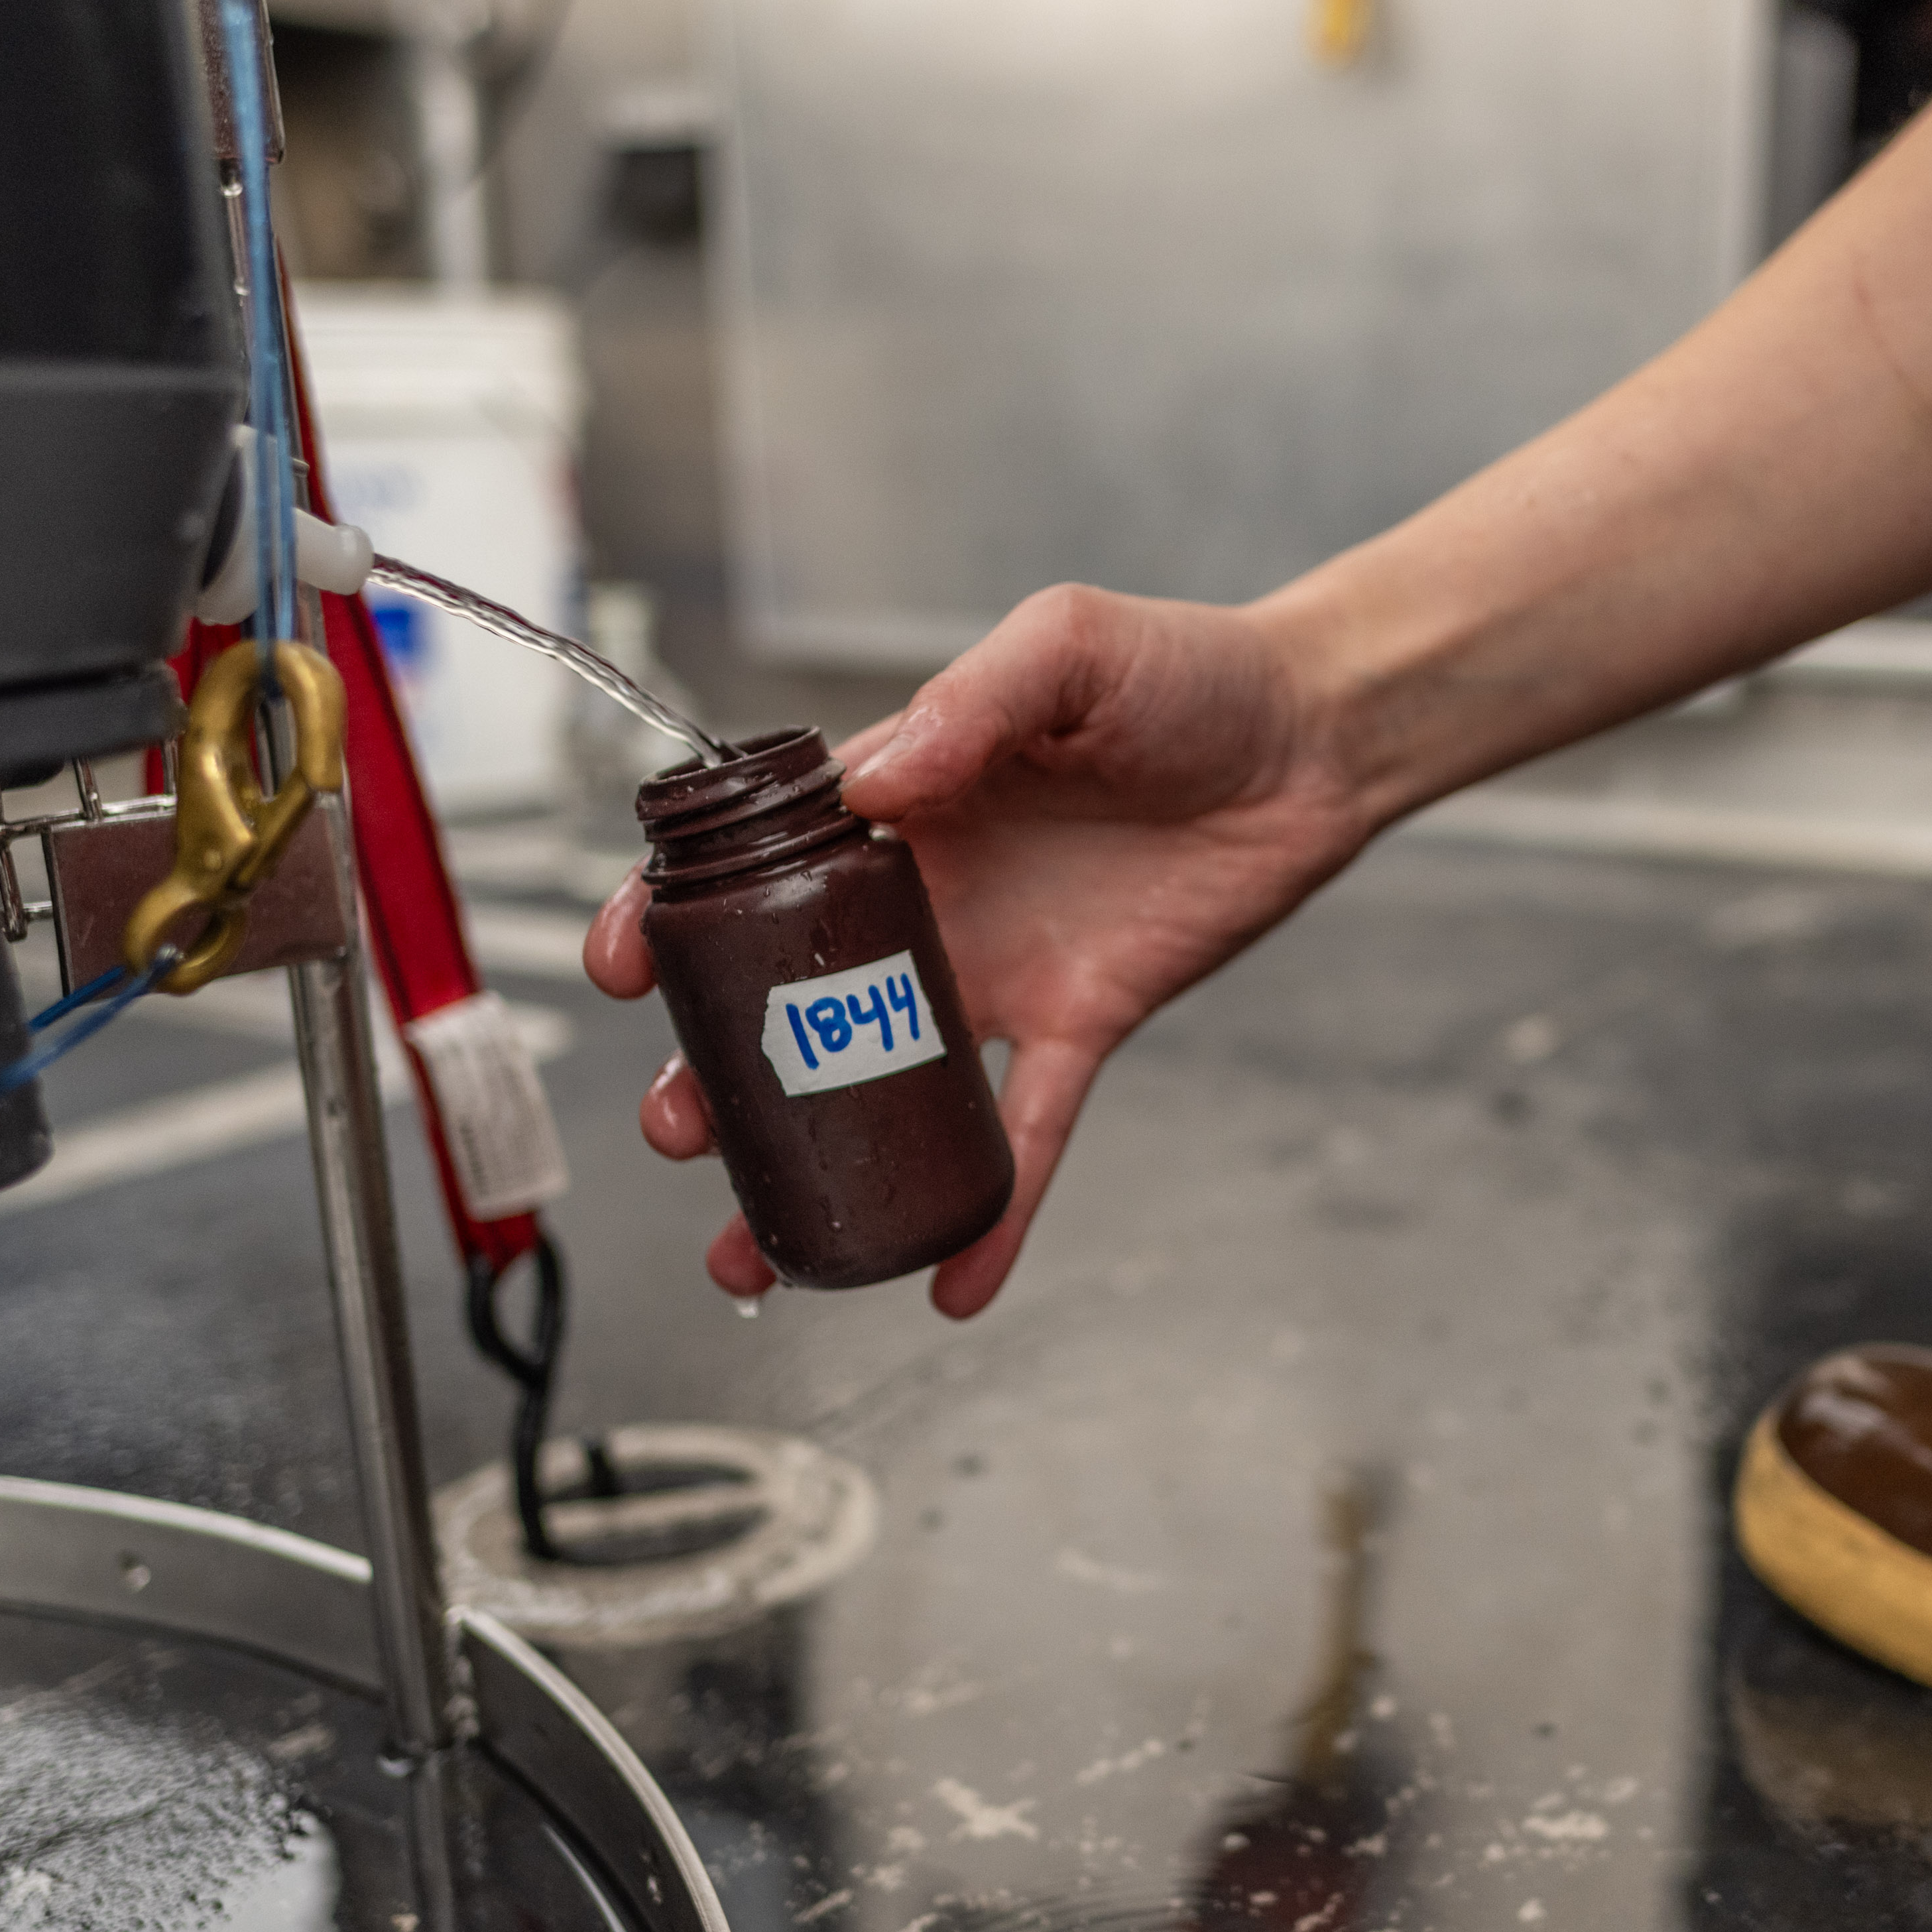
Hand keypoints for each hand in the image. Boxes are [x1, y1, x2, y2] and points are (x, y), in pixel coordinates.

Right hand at [584, 586, 1373, 1317]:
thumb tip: (887, 773)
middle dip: (719, 1076)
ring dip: (821, 1165)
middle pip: (791, 1002)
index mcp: (900, 807)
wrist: (1309, 738)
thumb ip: (973, 701)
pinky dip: (995, 1210)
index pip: (753, 867)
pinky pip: (1027, 1133)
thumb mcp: (1067, 648)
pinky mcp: (1082, 1023)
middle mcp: (929, 902)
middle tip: (680, 1132)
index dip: (675, 918)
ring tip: (763, 1250)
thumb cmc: (1184, 673)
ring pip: (883, 1087)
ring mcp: (998, 972)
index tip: (622, 967)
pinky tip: (953, 1283)